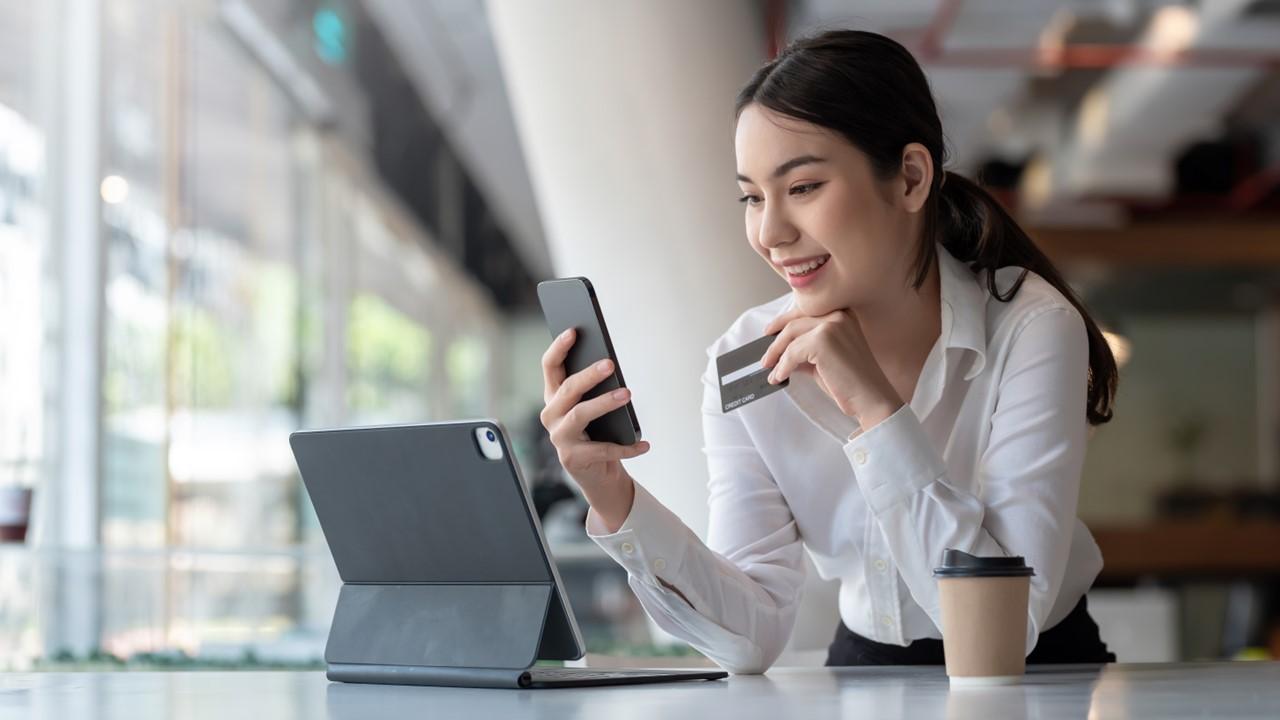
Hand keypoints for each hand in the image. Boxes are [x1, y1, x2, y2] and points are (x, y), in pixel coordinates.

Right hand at [540, 328, 649, 529]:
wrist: (596, 475)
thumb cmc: (597, 433)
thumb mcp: (593, 407)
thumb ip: (594, 388)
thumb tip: (610, 365)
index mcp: (554, 397)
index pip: (550, 366)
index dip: (559, 348)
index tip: (573, 331)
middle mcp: (551, 415)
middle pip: (568, 389)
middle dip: (589, 375)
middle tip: (610, 364)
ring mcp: (560, 438)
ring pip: (581, 414)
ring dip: (605, 403)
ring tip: (627, 394)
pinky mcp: (573, 458)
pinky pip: (604, 449)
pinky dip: (627, 447)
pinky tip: (644, 443)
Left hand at [760, 305, 902, 426]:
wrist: (871, 398)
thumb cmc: (852, 382)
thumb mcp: (825, 359)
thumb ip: (807, 350)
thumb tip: (782, 352)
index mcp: (844, 314)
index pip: (806, 311)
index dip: (784, 320)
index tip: (770, 330)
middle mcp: (839, 314)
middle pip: (795, 323)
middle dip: (776, 341)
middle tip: (765, 356)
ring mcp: (831, 325)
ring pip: (790, 337)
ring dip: (776, 356)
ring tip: (770, 370)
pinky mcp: (822, 341)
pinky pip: (792, 353)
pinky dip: (782, 367)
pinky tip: (780, 377)